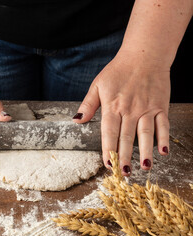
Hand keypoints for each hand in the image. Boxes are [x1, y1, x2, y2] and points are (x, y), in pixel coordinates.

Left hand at [73, 50, 169, 175]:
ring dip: (145, 152)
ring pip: (145, 134)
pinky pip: (163, 125)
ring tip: (144, 168)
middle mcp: (130, 109)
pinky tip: (163, 152)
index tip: (107, 164)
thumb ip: (88, 104)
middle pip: (126, 137)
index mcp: (112, 106)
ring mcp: (147, 108)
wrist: (144, 55)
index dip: (107, 149)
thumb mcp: (98, 85)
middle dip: (124, 156)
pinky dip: (164, 138)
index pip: (108, 132)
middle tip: (123, 173)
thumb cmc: (118, 70)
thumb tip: (77, 120)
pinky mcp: (161, 106)